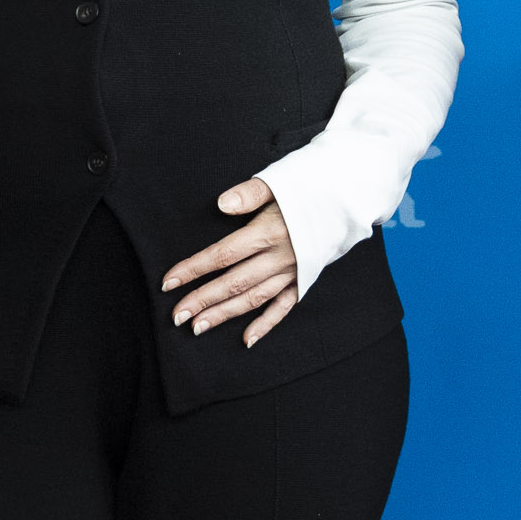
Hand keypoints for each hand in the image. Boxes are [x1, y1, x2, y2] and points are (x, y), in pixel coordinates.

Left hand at [161, 178, 300, 345]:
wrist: (352, 194)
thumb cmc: (312, 183)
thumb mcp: (280, 179)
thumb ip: (249, 193)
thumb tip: (221, 204)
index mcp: (269, 232)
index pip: (222, 255)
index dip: (193, 269)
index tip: (168, 283)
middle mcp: (280, 256)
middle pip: (234, 282)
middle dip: (202, 300)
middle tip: (176, 317)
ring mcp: (294, 271)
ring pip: (254, 298)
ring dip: (225, 314)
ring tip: (198, 328)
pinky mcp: (305, 278)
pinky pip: (284, 306)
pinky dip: (266, 323)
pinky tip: (247, 340)